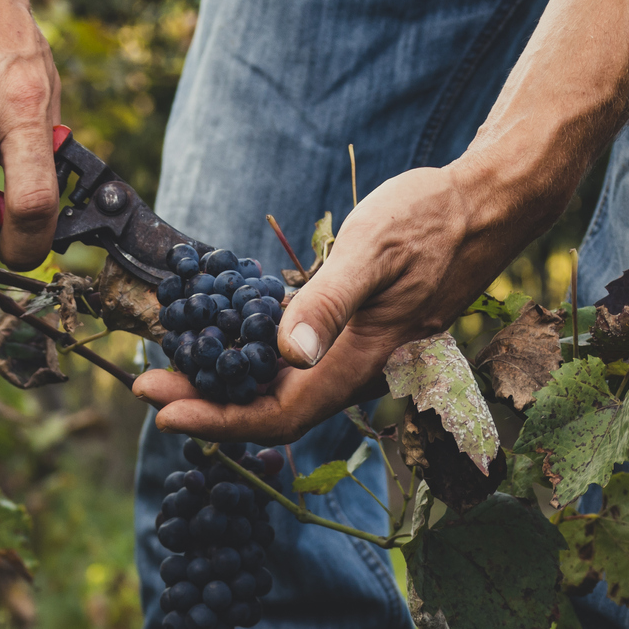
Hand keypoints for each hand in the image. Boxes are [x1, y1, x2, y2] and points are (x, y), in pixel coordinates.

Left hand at [132, 162, 564, 444]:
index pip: (278, 415)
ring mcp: (353, 356)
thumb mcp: (375, 250)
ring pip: (282, 392)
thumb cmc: (431, 220)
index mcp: (358, 363)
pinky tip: (220, 339)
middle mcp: (354, 372)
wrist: (481, 206)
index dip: (218, 421)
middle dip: (208, 407)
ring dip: (225, 387)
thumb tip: (287, 354)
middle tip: (146, 386)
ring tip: (171, 367)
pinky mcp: (351, 334)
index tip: (163, 410)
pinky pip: (294, 365)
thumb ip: (330, 303)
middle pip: (271, 412)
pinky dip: (251, 360)